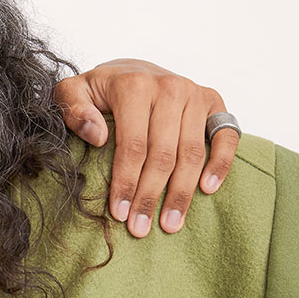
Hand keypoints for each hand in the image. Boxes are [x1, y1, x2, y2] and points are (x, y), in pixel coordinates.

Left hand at [53, 59, 239, 237]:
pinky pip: (225, 136)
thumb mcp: (73, 91)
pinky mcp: (214, 101)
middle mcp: (168, 87)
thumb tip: (97, 136)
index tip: (119, 212)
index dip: (126, 181)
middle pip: (163, 154)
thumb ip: (73, 108)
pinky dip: (220, 164)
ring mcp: (194, 94)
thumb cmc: (100, 89)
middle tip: (140, 228)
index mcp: (133, 85)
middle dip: (150, 195)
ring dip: (182, 193)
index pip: (133, 145)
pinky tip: (207, 189)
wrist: (131, 69)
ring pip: (191, 152)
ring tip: (171, 223)